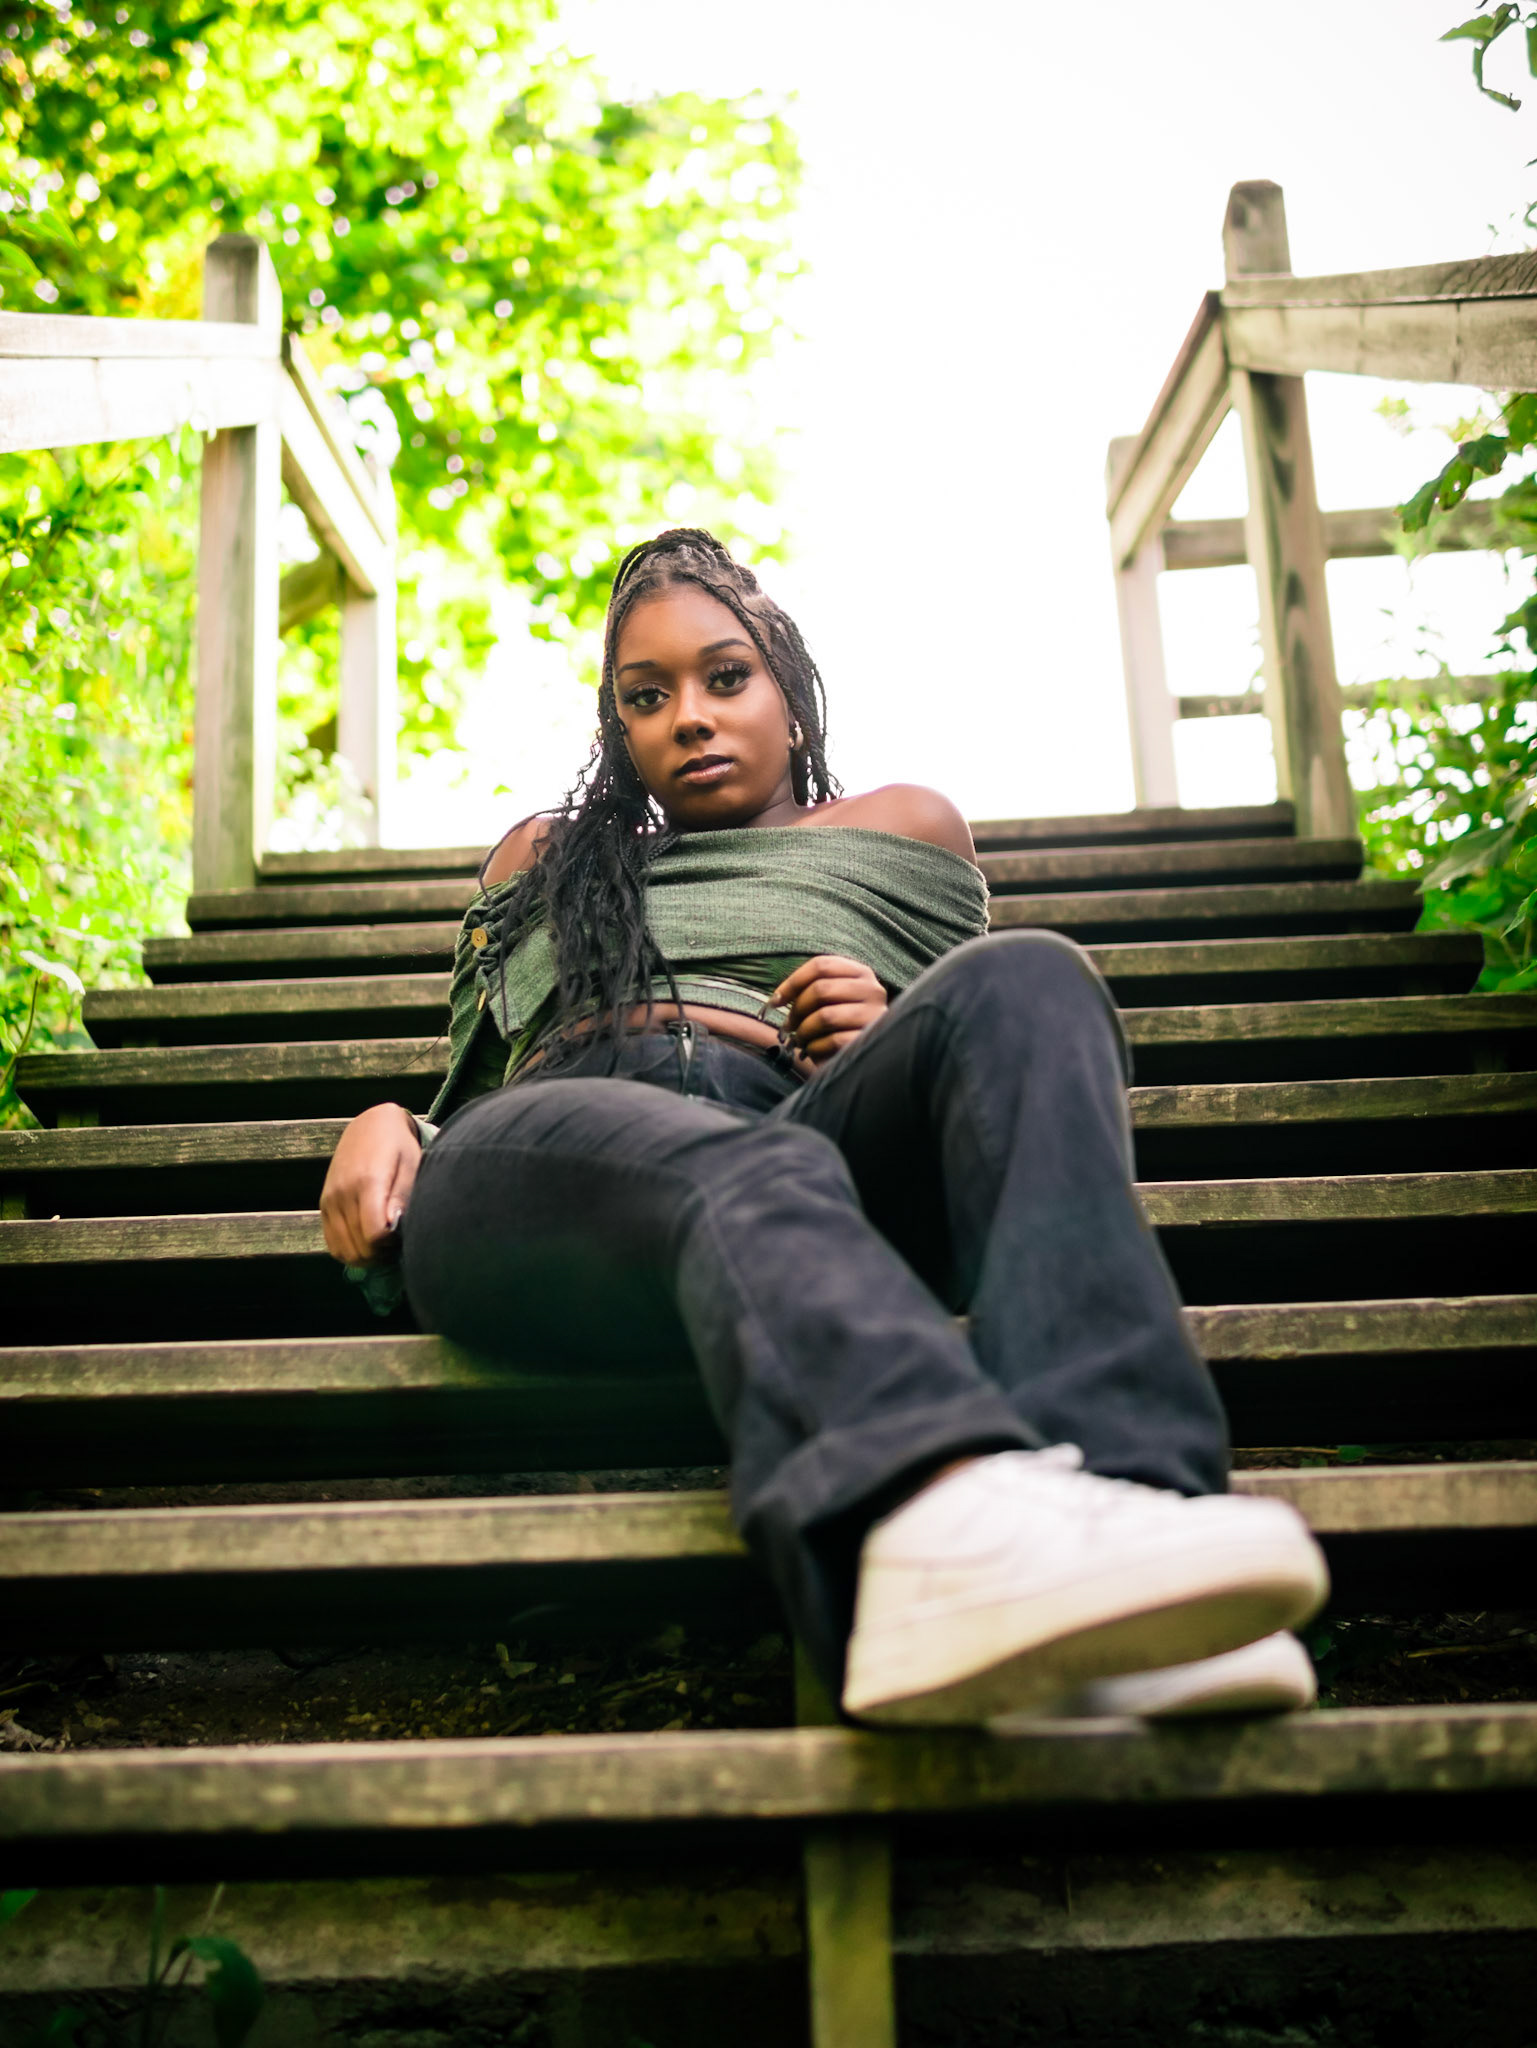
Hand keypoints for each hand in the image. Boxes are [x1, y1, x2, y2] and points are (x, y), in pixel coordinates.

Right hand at [320, 1102, 421, 1266]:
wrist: (368, 1125)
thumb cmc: (398, 1145)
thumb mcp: (410, 1163)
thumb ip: (402, 1195)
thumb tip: (394, 1225)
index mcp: (367, 1182)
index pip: (374, 1233)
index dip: (392, 1243)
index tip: (403, 1235)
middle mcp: (342, 1193)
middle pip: (359, 1247)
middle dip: (381, 1254)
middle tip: (397, 1244)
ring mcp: (329, 1200)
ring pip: (343, 1250)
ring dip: (366, 1257)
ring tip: (383, 1245)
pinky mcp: (323, 1205)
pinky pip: (332, 1243)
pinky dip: (349, 1251)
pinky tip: (367, 1243)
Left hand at [772, 955, 888, 1065]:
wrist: (865, 1058)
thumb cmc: (840, 1027)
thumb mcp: (829, 1001)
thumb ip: (810, 990)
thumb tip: (777, 998)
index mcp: (860, 973)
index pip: (821, 965)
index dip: (793, 982)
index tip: (776, 1000)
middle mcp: (872, 990)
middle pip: (821, 989)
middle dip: (797, 1010)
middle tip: (788, 1026)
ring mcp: (874, 1015)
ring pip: (825, 1016)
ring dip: (804, 1031)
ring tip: (801, 1040)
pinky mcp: (870, 1040)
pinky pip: (833, 1040)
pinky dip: (815, 1047)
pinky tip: (814, 1050)